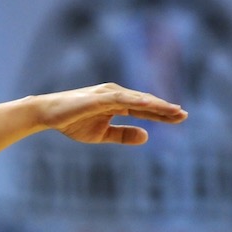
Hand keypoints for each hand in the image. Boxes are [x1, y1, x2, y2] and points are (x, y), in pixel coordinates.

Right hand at [36, 82, 187, 143]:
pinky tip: (149, 105)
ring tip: (173, 111)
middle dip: (164, 109)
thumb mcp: (101, 134)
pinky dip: (137, 101)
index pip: (144, 109)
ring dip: (156, 105)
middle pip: (145, 102)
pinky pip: (122, 99)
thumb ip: (123, 135)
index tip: (180, 119)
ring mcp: (108, 94)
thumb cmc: (72, 122)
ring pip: (138, 99)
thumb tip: (147, 137)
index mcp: (117, 103)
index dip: (162, 114)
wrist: (48, 114)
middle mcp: (116, 95)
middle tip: (184, 115)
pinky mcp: (99, 97)